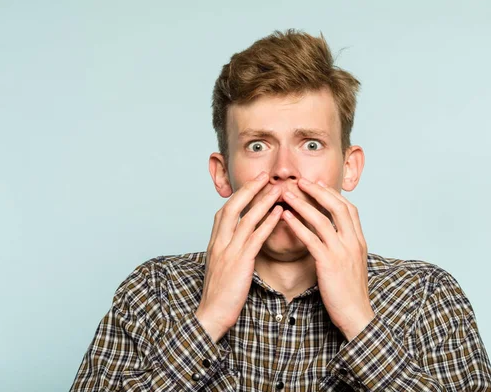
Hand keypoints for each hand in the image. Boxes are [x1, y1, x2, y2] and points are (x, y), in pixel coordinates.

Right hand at [195, 172, 282, 341]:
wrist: (211, 315)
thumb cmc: (220, 294)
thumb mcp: (222, 267)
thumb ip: (230, 250)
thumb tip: (241, 241)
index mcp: (215, 243)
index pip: (225, 211)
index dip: (239, 195)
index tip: (252, 183)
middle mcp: (219, 243)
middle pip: (233, 207)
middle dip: (249, 189)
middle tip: (265, 175)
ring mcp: (228, 251)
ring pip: (246, 218)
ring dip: (263, 201)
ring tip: (277, 188)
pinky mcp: (240, 263)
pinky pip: (255, 238)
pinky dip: (267, 223)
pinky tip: (279, 213)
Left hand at [281, 178, 374, 340]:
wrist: (357, 315)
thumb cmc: (351, 292)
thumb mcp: (352, 264)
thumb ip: (345, 246)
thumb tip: (333, 234)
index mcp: (359, 241)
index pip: (348, 208)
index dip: (332, 194)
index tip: (317, 184)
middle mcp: (353, 242)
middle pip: (337, 206)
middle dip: (318, 191)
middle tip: (300, 180)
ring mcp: (342, 252)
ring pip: (322, 219)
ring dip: (302, 204)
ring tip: (286, 194)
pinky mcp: (329, 263)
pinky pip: (311, 239)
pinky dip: (297, 225)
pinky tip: (285, 218)